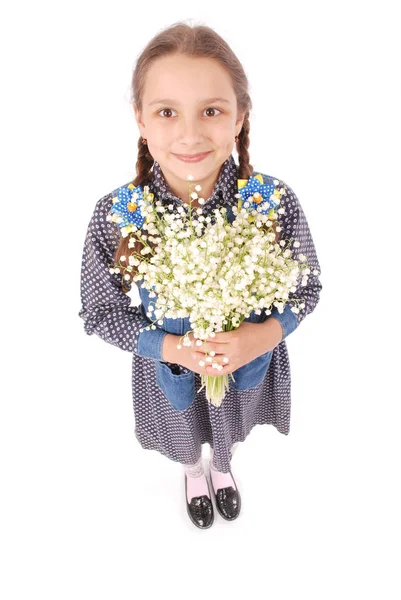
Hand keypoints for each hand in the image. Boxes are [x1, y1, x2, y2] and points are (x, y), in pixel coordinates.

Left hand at [162, 319, 281, 375]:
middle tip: (189, 345)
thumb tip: (210, 319)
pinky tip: (205, 368)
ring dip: (204, 359)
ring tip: (194, 356)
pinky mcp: (238, 365)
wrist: (265, 339)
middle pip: (213, 349)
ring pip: (217, 361)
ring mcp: (236, 358)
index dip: (203, 336)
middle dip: (200, 347)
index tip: (194, 334)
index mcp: (234, 337)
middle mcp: (234, 349)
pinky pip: (224, 370)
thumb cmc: (250, 328)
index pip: (214, 337)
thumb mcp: (238, 323)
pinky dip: (214, 370)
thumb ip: (225, 324)